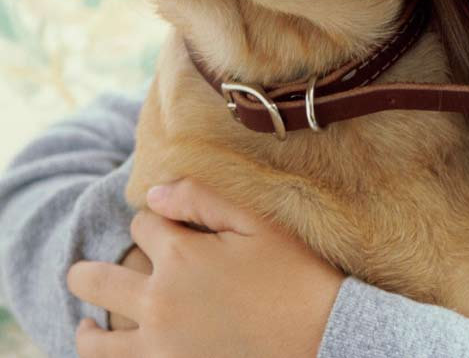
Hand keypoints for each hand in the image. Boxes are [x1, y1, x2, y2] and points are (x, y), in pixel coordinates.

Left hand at [67, 178, 344, 356]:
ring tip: (85, 323)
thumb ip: (202, 200)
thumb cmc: (295, 275)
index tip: (167, 226)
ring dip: (87, 326)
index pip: (141, 224)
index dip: (153, 219)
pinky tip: (114, 352)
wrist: (323, 339)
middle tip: (80, 273)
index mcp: (181, 256)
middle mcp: (159, 302)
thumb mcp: (257, 223)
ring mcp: (159, 349)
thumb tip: (154, 191)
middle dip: (87, 272)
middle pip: (96, 280)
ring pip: (95, 341)